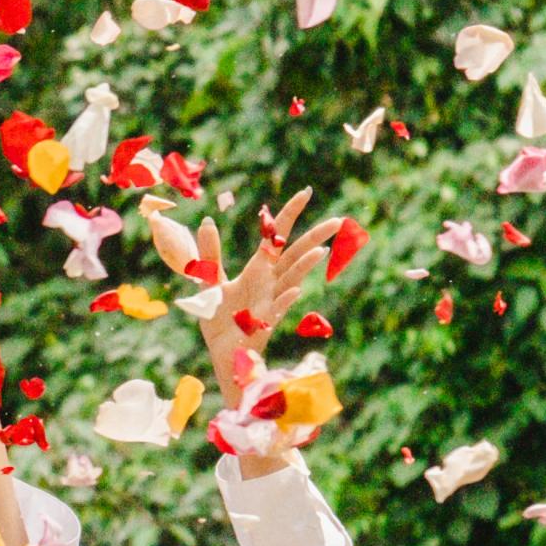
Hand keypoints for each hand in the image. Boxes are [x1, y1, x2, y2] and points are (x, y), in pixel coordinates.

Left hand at [211, 189, 322, 397]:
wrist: (220, 353)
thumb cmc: (219, 319)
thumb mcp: (209, 282)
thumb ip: (210, 254)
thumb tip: (208, 222)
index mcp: (258, 269)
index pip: (277, 237)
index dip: (290, 214)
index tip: (306, 192)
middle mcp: (269, 283)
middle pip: (295, 255)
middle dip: (314, 237)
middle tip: (337, 220)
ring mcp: (270, 302)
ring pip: (292, 280)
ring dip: (305, 266)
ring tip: (321, 250)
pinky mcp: (264, 324)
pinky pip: (277, 310)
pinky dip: (285, 300)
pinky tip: (295, 291)